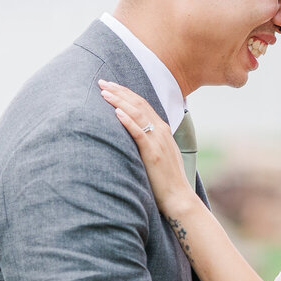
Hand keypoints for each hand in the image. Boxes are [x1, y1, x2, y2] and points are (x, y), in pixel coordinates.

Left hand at [98, 79, 196, 215]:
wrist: (178, 198)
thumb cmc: (166, 180)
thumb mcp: (159, 155)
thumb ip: (149, 142)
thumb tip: (133, 136)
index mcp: (162, 130)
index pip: (142, 104)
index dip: (126, 93)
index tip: (111, 86)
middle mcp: (161, 131)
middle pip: (138, 104)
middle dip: (119, 91)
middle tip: (102, 82)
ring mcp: (157, 141)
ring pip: (137, 114)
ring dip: (120, 101)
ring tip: (105, 92)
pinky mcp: (152, 153)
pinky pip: (139, 132)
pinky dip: (128, 120)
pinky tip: (117, 112)